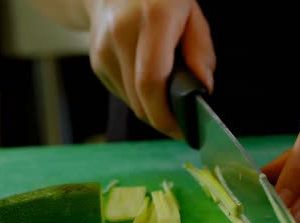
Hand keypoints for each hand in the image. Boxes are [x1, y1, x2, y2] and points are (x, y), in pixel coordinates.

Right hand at [86, 0, 215, 137]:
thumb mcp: (192, 14)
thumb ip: (200, 52)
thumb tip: (203, 88)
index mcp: (153, 18)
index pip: (152, 81)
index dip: (166, 115)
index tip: (183, 130)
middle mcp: (122, 33)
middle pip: (140, 100)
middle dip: (162, 119)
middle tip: (181, 124)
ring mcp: (104, 48)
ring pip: (131, 102)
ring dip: (151, 108)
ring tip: (168, 97)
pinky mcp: (97, 60)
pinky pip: (122, 93)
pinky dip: (139, 97)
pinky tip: (148, 81)